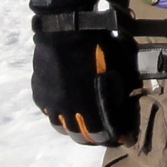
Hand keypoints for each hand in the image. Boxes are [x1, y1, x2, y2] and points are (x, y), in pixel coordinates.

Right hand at [28, 0, 137, 144]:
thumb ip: (120, 90)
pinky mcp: (39, 94)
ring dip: (71, 126)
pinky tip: (63, 104)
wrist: (66, 30)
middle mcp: (67, 112)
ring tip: (80, 120)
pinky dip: (56, 111)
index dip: (112, 137)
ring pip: (60, 126)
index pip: (101, 136)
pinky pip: (48, 110)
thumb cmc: (98, 48)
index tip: (119, 136)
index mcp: (89, 108)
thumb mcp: (118, 69)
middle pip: (79, 136)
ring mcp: (50, 104)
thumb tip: (127, 101)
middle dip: (92, 136)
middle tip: (100, 131)